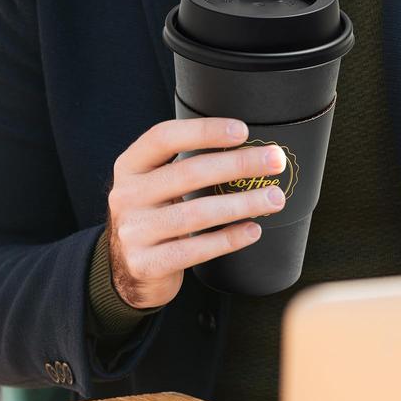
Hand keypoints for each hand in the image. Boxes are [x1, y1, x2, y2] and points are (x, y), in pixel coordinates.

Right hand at [107, 117, 286, 308]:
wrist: (127, 269)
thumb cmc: (155, 214)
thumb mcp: (154, 183)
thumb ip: (185, 164)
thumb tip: (248, 148)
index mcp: (130, 166)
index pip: (164, 137)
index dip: (204, 131)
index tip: (243, 131)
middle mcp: (126, 195)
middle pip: (188, 172)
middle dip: (238, 164)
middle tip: (274, 161)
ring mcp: (134, 231)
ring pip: (198, 213)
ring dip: (243, 203)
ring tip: (274, 198)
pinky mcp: (147, 264)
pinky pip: (197, 250)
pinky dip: (229, 239)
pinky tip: (253, 230)